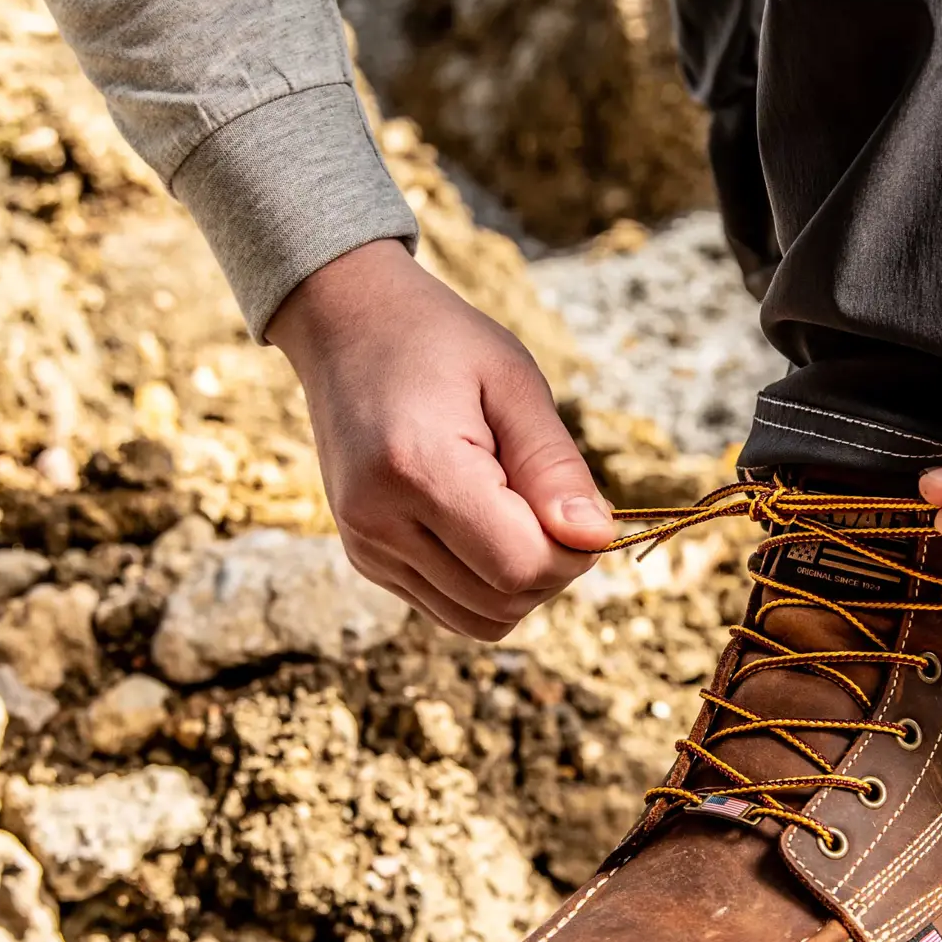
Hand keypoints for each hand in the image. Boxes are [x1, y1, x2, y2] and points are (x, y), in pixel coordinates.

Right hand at [267, 240, 616, 639]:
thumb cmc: (439, 341)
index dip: (571, 551)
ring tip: (517, 509)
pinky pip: (450, 608)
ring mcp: (366, 547)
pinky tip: (484, 522)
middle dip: (552, 568)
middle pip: (502, 603)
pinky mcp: (365, 558)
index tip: (581, 506)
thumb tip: (595, 539)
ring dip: (520, 582)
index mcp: (416, 469)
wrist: (346, 322)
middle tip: (552, 500)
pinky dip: (485, 582)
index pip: (519, 566)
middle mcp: (378, 522)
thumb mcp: (514, 383)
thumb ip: (555, 467)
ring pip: (479, 619)